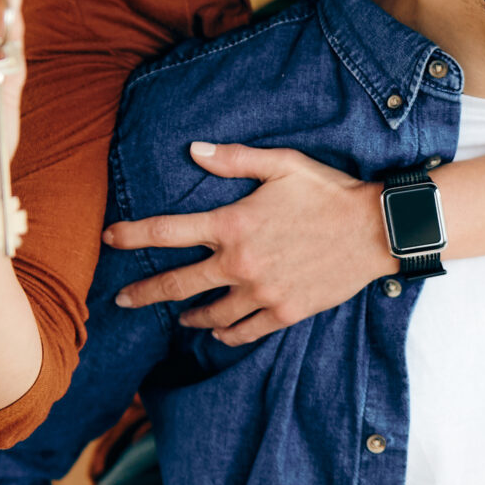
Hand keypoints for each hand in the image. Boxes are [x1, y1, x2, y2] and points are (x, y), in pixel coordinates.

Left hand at [104, 145, 391, 344]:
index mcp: (232, 224)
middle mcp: (240, 263)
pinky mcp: (285, 311)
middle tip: (122, 301)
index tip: (109, 239)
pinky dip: (227, 334)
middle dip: (144, 294)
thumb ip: (234, 159)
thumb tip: (192, 150)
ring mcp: (262, 291)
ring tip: (179, 319)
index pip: (167, 232)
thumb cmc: (329, 191)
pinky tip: (220, 334)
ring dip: (188, 317)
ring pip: (210, 314)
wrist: (375, 230)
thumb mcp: (282, 164)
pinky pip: (245, 330)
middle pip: (177, 285)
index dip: (132, 236)